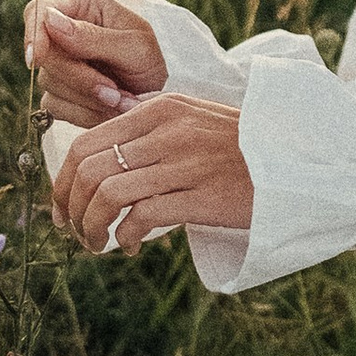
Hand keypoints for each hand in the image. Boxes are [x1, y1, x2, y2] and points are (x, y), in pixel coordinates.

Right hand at [23, 0, 168, 129]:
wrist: (159, 93)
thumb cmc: (151, 59)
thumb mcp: (134, 45)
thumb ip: (94, 36)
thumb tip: (50, 21)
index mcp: (82, 5)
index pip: (39, 11)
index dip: (33, 34)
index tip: (37, 59)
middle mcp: (63, 32)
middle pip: (45, 55)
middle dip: (80, 79)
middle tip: (115, 93)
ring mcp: (58, 64)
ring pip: (50, 84)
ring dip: (89, 99)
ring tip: (124, 101)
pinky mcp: (58, 93)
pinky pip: (57, 107)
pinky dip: (86, 113)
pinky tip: (111, 109)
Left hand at [51, 89, 252, 251]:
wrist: (295, 161)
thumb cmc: (238, 147)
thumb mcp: (191, 120)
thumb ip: (147, 129)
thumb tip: (95, 158)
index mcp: (160, 109)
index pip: (87, 142)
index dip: (62, 181)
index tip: (60, 208)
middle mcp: (168, 132)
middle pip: (91, 171)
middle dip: (71, 209)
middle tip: (73, 231)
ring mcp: (186, 163)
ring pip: (110, 195)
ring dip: (92, 227)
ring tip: (96, 243)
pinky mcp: (203, 196)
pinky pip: (143, 217)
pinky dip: (126, 237)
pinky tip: (131, 246)